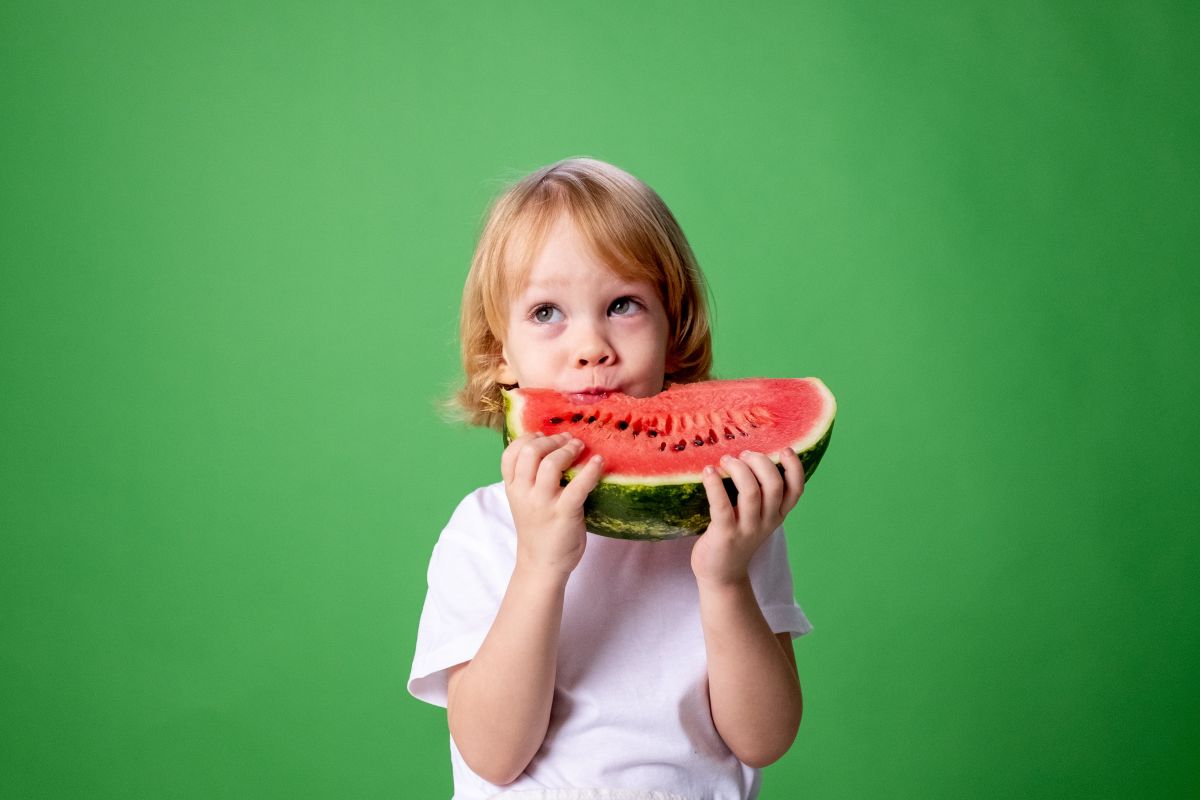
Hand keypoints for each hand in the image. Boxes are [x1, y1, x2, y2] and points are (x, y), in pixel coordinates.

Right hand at [501, 432, 604, 577]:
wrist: (542, 564)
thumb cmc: (538, 528)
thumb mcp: (524, 501)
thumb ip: (529, 478)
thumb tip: (550, 447)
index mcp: (512, 488)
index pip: (510, 453)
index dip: (527, 438)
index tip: (543, 435)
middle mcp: (524, 493)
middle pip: (529, 452)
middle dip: (551, 440)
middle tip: (568, 440)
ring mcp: (543, 503)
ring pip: (550, 464)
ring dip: (568, 450)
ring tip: (580, 447)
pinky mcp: (564, 513)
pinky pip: (578, 485)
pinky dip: (590, 470)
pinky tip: (598, 462)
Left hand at [691, 448, 804, 587]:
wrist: (721, 574)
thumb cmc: (737, 537)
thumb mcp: (757, 517)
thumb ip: (760, 494)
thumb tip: (749, 456)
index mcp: (778, 515)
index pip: (796, 490)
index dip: (794, 467)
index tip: (785, 449)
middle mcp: (767, 521)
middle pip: (774, 485)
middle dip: (760, 462)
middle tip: (743, 455)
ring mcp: (747, 529)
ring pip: (751, 492)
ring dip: (738, 469)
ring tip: (725, 460)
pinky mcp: (725, 535)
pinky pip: (722, 506)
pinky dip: (715, 484)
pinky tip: (708, 471)